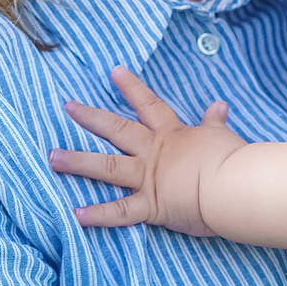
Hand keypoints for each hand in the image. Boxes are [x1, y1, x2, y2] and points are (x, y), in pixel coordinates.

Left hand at [51, 66, 246, 238]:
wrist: (233, 187)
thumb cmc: (232, 160)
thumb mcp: (223, 136)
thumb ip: (215, 123)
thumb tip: (219, 105)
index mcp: (173, 135)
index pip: (149, 105)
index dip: (132, 87)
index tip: (113, 71)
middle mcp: (154, 153)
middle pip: (117, 130)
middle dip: (91, 118)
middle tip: (67, 106)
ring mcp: (149, 178)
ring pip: (107, 167)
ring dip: (78, 161)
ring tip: (53, 157)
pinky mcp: (150, 206)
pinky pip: (120, 212)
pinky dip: (98, 215)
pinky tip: (75, 214)